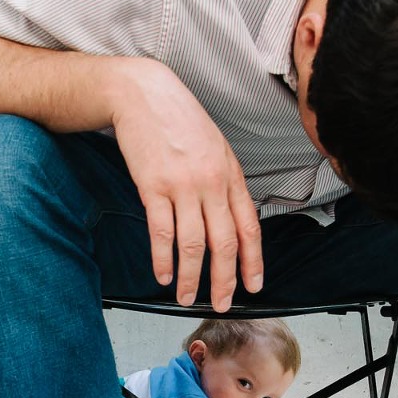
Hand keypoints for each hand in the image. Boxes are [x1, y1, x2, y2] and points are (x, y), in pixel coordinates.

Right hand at [110, 59, 262, 310]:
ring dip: (190, 277)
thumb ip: (223, 182)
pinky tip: (163, 274)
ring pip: (192, 244)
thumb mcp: (214, 146)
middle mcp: (211, 182)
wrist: (143, 94)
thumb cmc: (178, 120)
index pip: (248, 226)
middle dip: (224, 279)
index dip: (252, 261)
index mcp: (230, 174)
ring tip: (186, 297)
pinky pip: (161, 232)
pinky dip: (163, 258)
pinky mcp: (153, 186)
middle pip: (224, 242)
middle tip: (222, 304)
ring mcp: (182, 185)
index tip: (254, 285)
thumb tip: (229, 218)